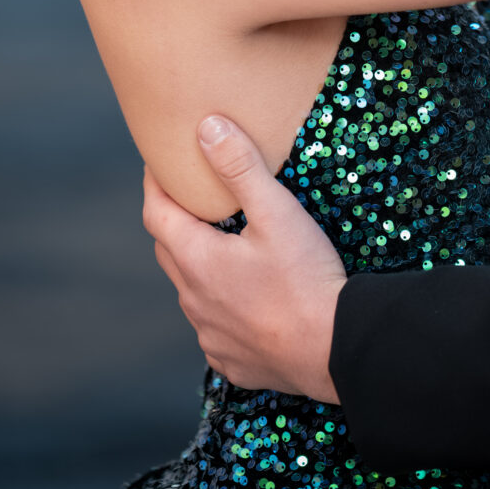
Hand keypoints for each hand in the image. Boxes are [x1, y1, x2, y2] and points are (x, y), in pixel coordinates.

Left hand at [142, 115, 345, 401]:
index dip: (154, 184)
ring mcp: (209, 335)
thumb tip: (207, 127)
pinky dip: (220, 306)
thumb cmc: (305, 280)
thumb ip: (240, 167)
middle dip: (173, 221)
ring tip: (222, 245)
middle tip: (191, 197)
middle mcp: (193, 300)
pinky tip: (244, 299)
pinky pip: (213, 327)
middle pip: (169, 250)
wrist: (334, 351)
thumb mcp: (277, 212)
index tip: (159, 163)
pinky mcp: (230, 361)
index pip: (156, 213)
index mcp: (196, 260)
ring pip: (191, 291)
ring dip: (197, 266)